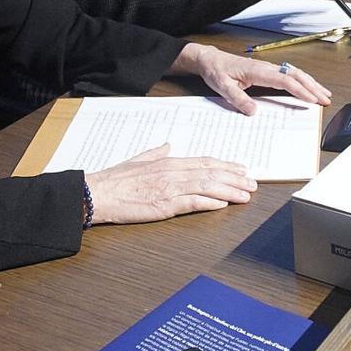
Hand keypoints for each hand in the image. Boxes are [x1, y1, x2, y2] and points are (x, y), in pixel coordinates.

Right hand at [84, 146, 255, 223]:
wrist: (98, 193)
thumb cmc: (115, 179)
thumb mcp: (138, 160)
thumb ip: (156, 153)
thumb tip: (167, 146)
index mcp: (168, 162)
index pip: (204, 162)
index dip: (225, 165)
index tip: (241, 169)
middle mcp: (172, 173)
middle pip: (211, 173)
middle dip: (235, 178)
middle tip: (253, 183)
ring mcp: (169, 189)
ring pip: (207, 187)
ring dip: (230, 191)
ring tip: (246, 195)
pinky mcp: (164, 205)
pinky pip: (192, 203)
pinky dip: (210, 203)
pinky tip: (223, 204)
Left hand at [171, 42, 331, 114]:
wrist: (210, 60)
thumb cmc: (216, 71)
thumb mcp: (222, 86)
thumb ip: (237, 98)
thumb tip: (253, 111)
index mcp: (257, 71)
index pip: (284, 80)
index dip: (300, 90)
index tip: (312, 99)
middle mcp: (266, 67)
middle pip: (295, 75)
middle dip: (312, 87)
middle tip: (326, 99)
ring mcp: (268, 68)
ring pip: (295, 73)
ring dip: (311, 83)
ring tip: (324, 94)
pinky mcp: (267, 71)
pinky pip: (289, 74)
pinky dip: (302, 80)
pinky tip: (308, 87)